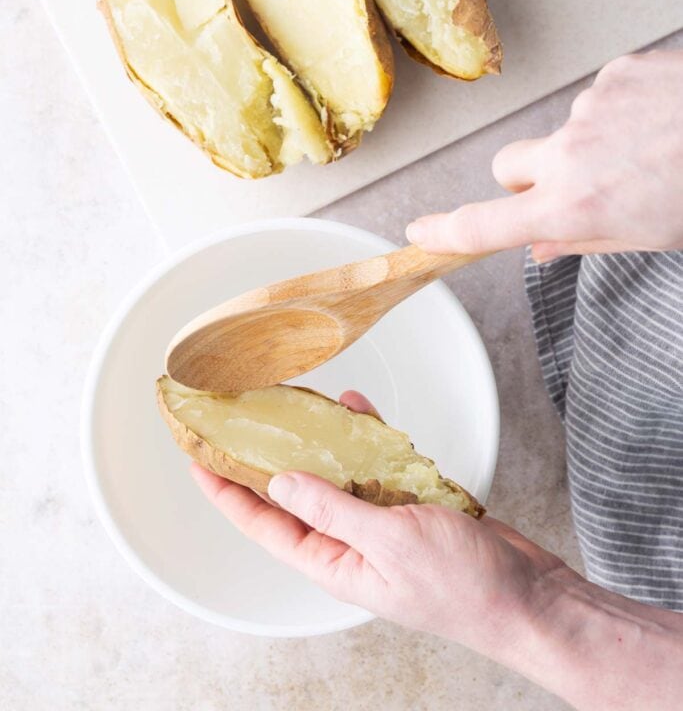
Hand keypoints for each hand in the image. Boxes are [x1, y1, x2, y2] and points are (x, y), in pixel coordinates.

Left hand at [191, 391, 561, 653]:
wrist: (528, 596)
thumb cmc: (464, 586)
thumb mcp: (390, 542)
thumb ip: (334, 509)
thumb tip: (281, 483)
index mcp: (335, 561)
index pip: (264, 524)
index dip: (226, 492)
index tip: (197, 459)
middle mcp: (351, 543)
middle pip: (294, 496)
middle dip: (266, 459)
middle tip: (240, 421)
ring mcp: (382, 525)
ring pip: (337, 475)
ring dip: (319, 441)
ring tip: (295, 404)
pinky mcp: (411, 508)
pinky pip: (377, 467)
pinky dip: (368, 439)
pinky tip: (359, 412)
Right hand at [406, 50, 682, 259]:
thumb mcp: (650, 239)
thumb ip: (583, 239)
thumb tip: (542, 245)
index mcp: (574, 207)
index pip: (483, 224)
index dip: (445, 231)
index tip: (421, 232)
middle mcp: (570, 155)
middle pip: (508, 167)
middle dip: (528, 180)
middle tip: (575, 188)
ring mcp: (589, 109)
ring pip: (562, 133)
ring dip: (588, 146)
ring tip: (647, 152)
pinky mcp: (615, 74)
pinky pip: (597, 100)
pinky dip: (619, 114)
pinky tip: (659, 122)